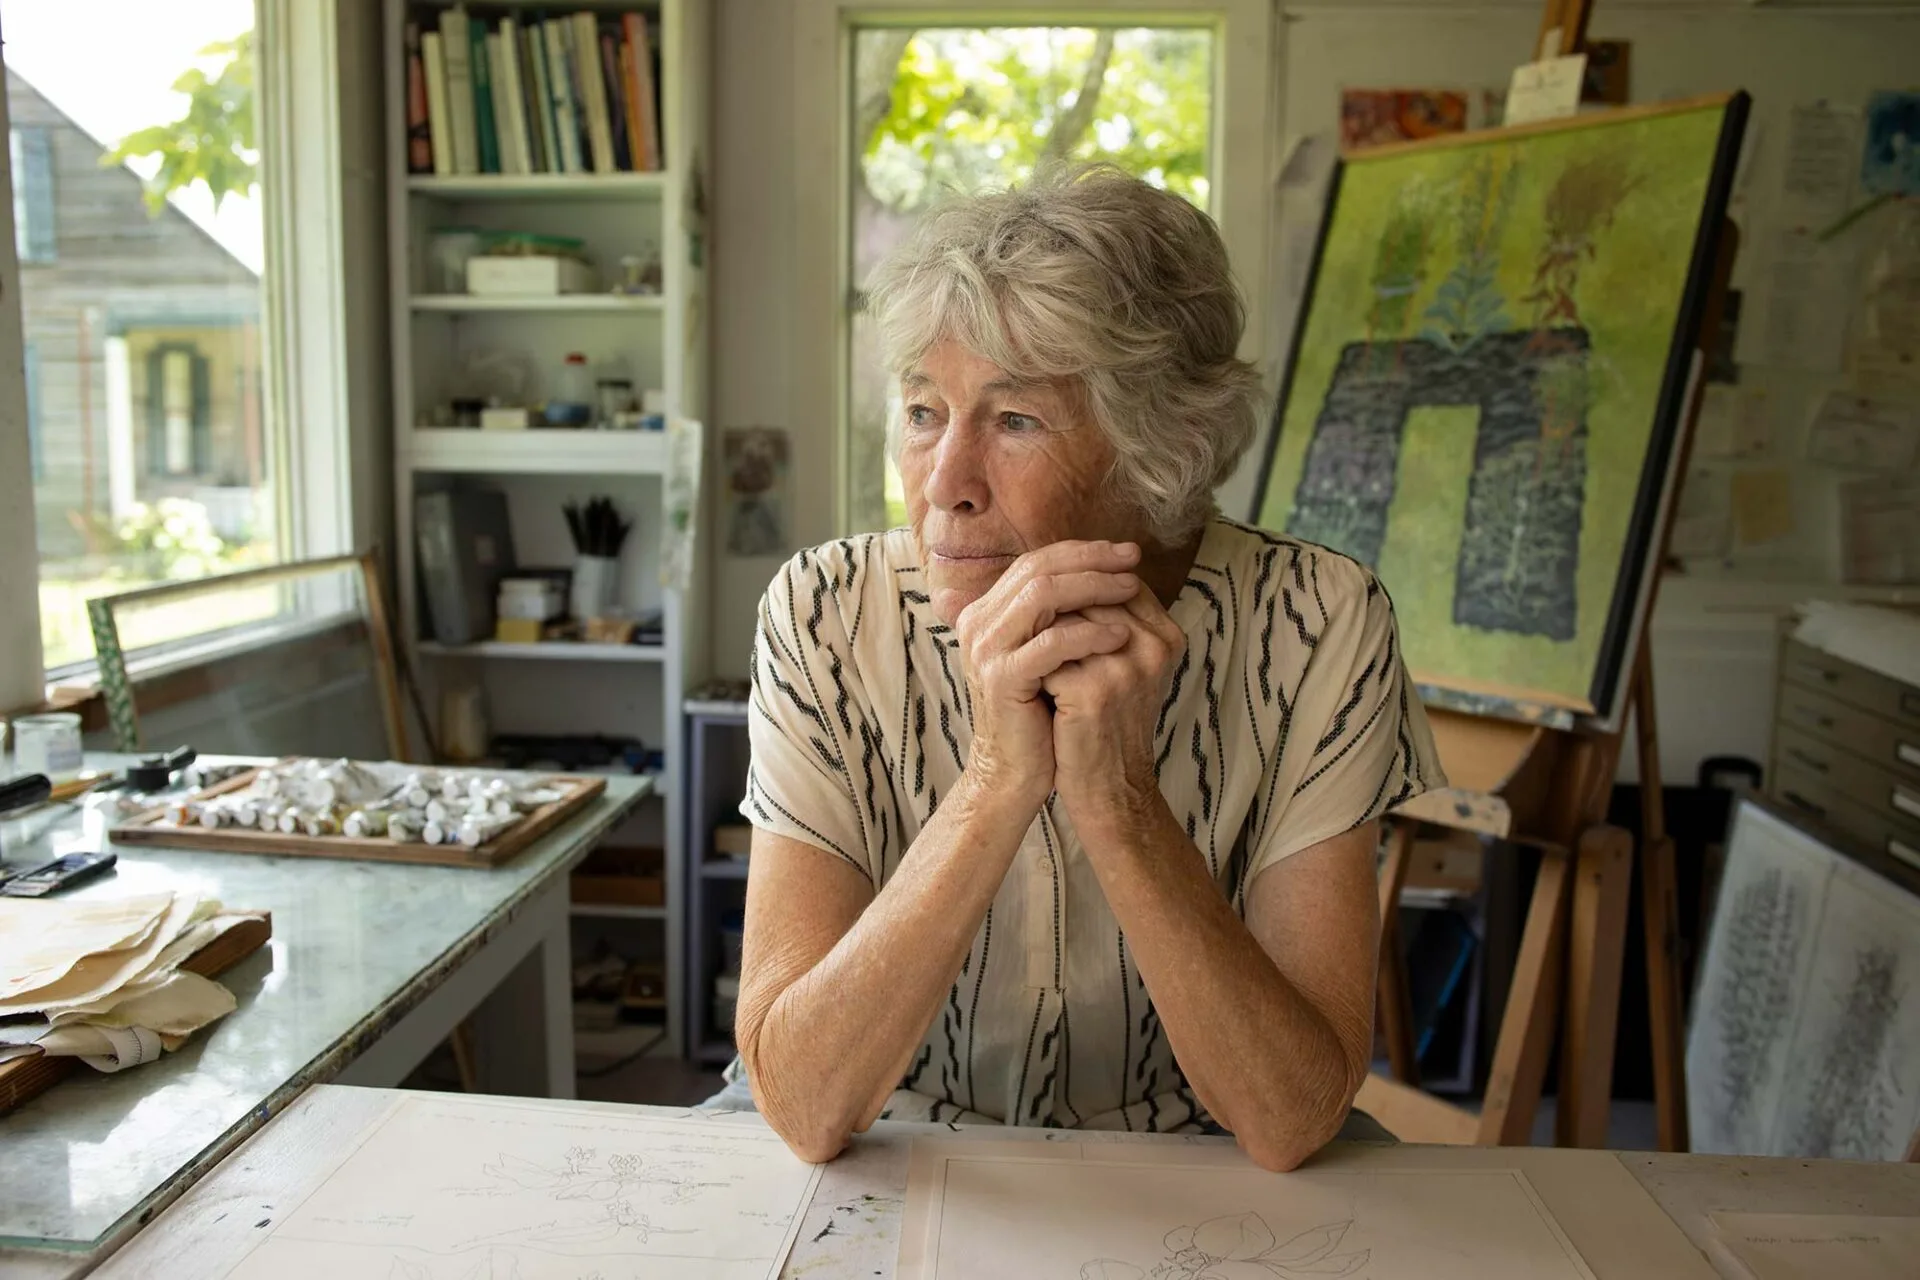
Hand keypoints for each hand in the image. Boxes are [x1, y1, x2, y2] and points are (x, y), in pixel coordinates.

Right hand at [952, 541, 1144, 812]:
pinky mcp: (1002, 677)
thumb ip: (1059, 614)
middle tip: (1133, 560)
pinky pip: (1051, 643)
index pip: (1036, 561)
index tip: (1126, 553)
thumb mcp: (1048, 654)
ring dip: (1094, 588)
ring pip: (1042, 595)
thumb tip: (1105, 572)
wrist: (1016, 770)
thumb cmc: (1039, 712)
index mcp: (985, 612)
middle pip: (1038, 569)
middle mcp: (977, 623)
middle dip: (1092, 560)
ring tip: (1132, 589)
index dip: (1083, 552)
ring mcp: (986, 649)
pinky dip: (1090, 635)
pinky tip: (1121, 636)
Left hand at [1040, 589, 1185, 825]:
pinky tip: (1025, 669)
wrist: (1110, 788)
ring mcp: (1125, 668)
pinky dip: (1032, 658)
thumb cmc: (1111, 723)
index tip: (1052, 587)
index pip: (1118, 581)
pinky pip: (1048, 653)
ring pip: (1065, 617)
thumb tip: (1070, 568)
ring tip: (1022, 635)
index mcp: (1167, 636)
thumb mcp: (1127, 667)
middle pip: (1090, 592)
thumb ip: (1113, 620)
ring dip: (1039, 624)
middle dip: (1054, 597)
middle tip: (1024, 606)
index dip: (1080, 579)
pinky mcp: (1093, 691)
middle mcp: (1153, 647)